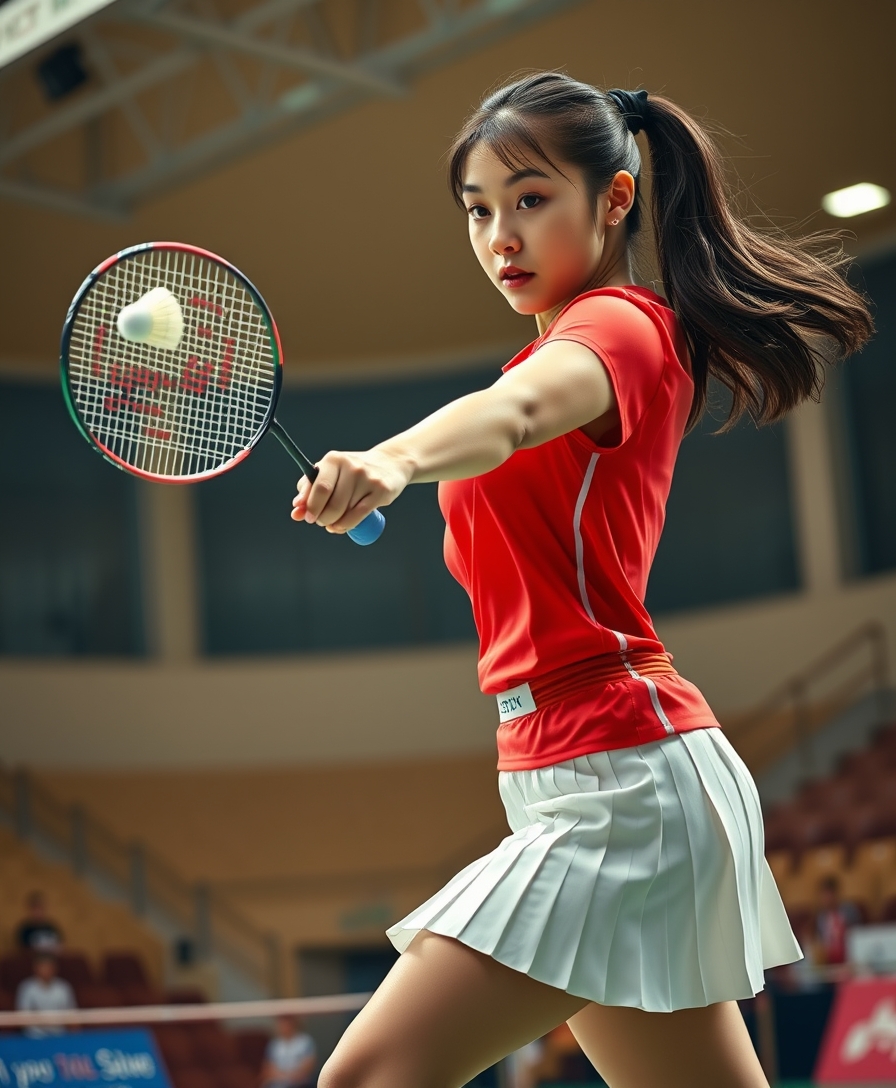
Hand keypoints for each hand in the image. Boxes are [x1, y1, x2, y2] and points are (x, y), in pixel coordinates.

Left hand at [290, 448, 412, 532]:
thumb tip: (296, 511)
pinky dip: (346, 525)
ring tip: (334, 522)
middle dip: (322, 518)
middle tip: (321, 520)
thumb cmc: (352, 472)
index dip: (311, 507)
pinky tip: (341, 526)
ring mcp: (368, 479)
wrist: (388, 464)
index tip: (307, 517)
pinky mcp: (381, 491)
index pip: (319, 488)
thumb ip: (308, 490)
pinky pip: (359, 516)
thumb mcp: (328, 473)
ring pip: (345, 512)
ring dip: (335, 523)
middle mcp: (351, 467)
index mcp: (334, 459)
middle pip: (332, 504)